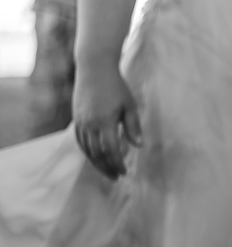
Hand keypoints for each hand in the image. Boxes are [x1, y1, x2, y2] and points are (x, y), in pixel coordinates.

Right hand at [72, 61, 141, 179]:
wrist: (94, 69)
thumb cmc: (117, 86)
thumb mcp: (130, 105)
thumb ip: (134, 127)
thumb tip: (139, 146)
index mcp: (105, 121)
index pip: (110, 150)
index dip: (117, 163)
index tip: (124, 172)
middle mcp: (90, 124)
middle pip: (97, 153)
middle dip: (107, 167)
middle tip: (117, 177)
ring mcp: (81, 122)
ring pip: (87, 149)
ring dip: (97, 163)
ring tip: (108, 171)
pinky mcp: (77, 119)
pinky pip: (80, 141)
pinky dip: (88, 152)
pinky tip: (96, 158)